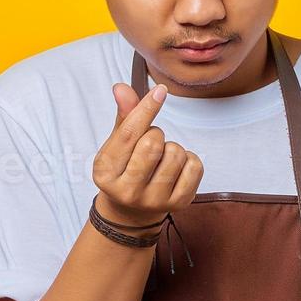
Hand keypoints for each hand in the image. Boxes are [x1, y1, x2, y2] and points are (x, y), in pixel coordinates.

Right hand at [91, 79, 203, 228]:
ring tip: (161, 158)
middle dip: (156, 134)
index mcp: (106, 172)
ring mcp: (154, 200)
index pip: (128, 135)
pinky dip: (189, 159)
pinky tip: (176, 167)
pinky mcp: (179, 203)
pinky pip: (195, 165)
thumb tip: (122, 88)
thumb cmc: (124, 169)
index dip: (146, 109)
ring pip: (176, 153)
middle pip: (153, 143)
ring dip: (172, 147)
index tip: (161, 91)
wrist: (132, 212)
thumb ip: (123, 117)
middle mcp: (128, 191)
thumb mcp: (117, 145)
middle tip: (151, 143)